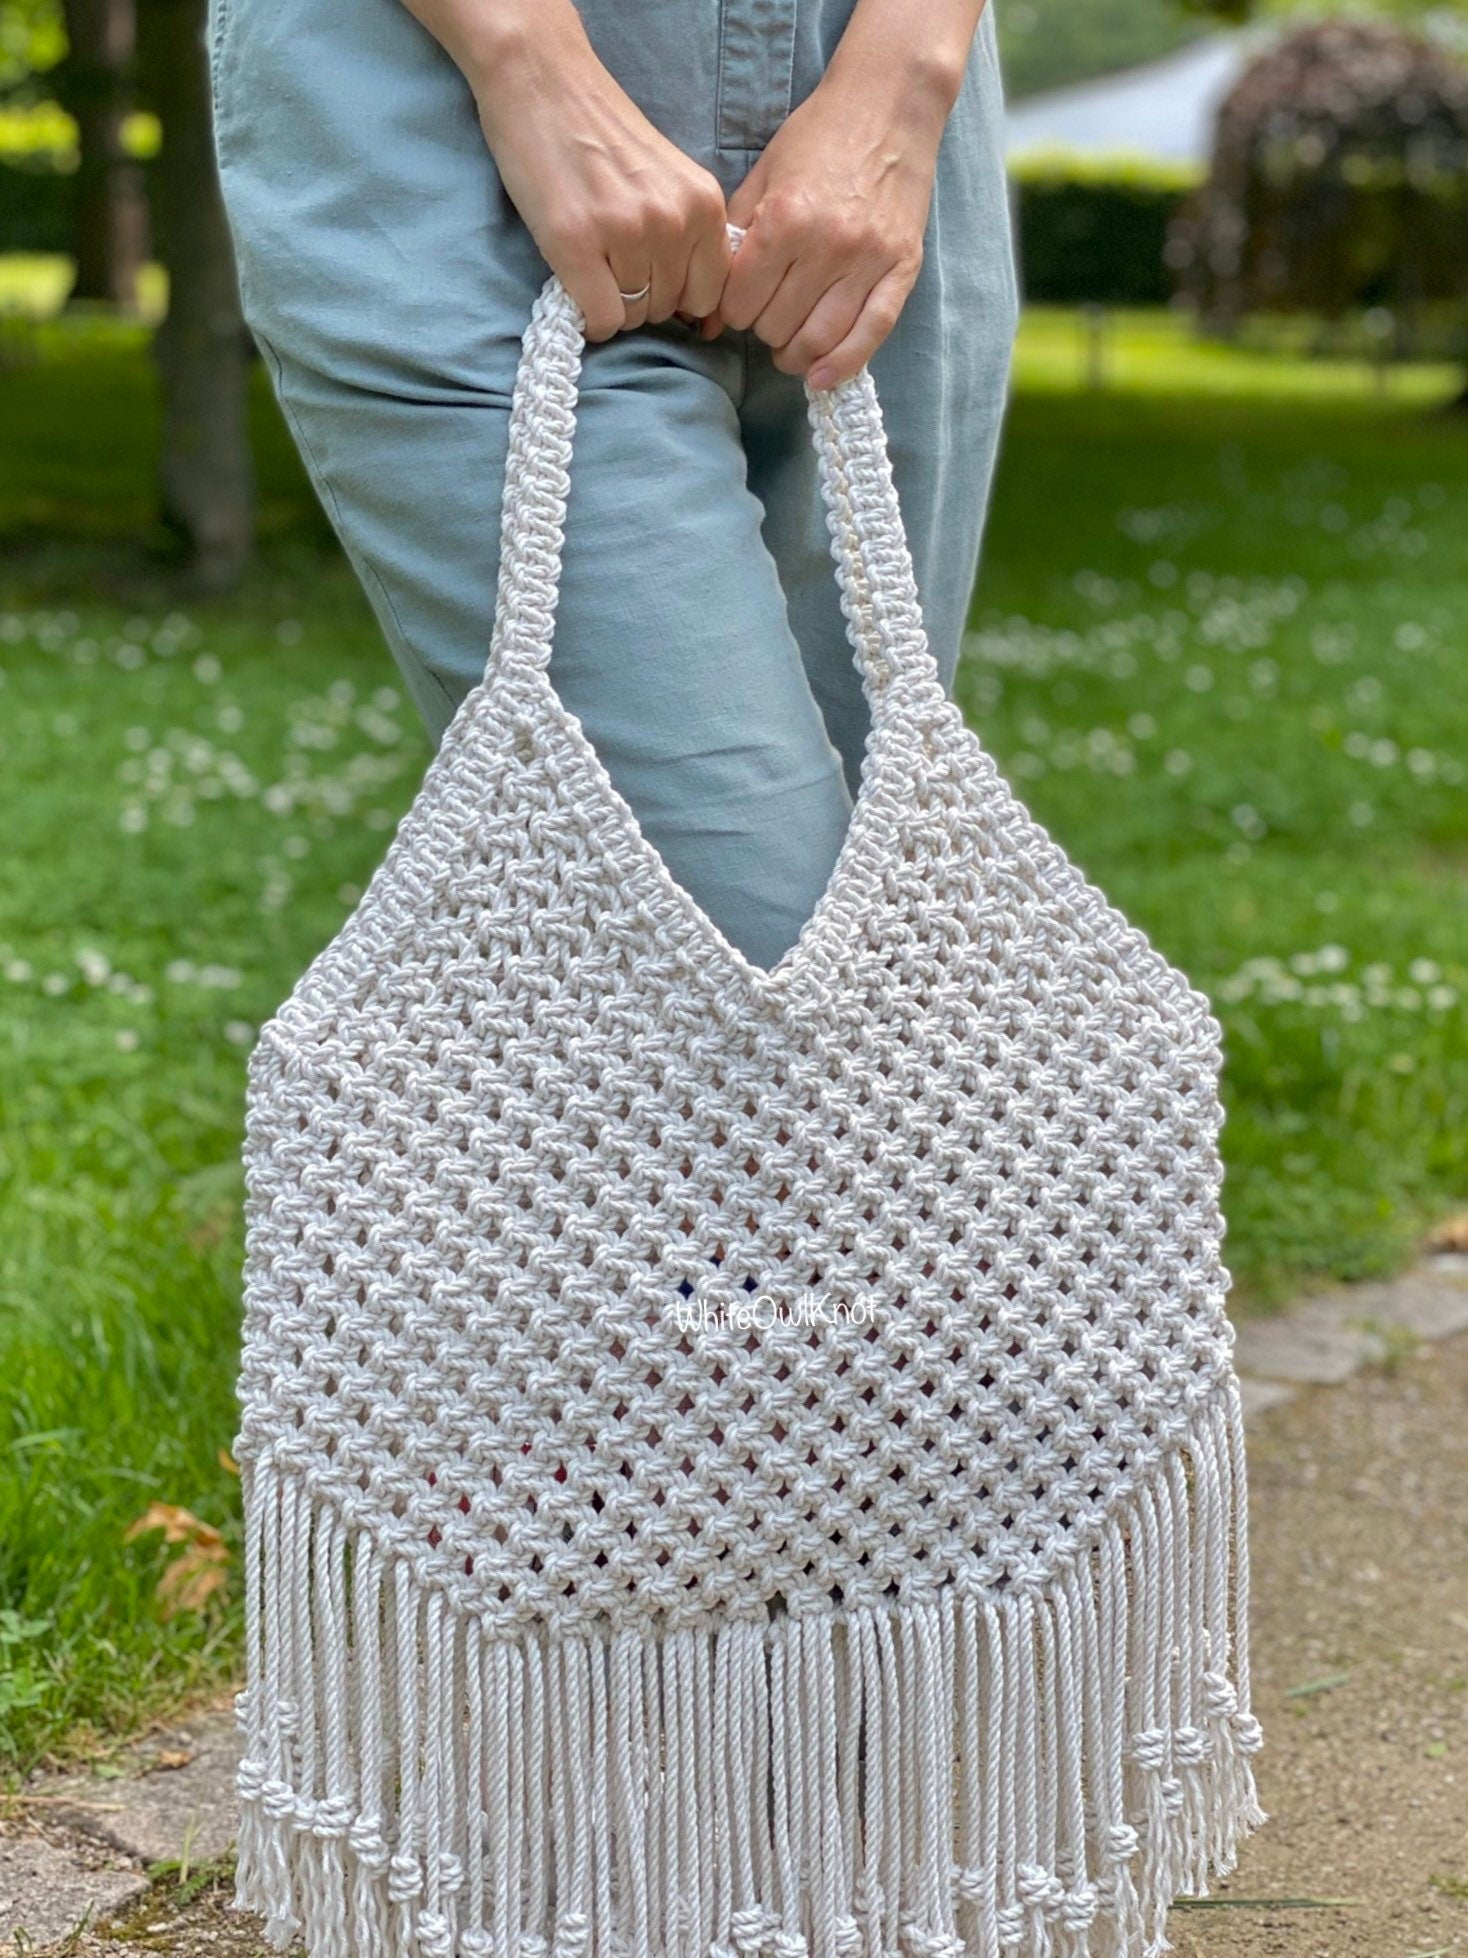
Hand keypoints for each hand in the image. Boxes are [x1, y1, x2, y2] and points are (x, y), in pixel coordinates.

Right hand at [448, 4, 732, 340]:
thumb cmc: (605, 135)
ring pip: (632, 318)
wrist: (543, 83)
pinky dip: (588, 315)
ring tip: (592, 256)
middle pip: (667, 310)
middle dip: (641, 298)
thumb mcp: (672, 180)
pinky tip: (576, 279)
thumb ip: (691, 234)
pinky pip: (600, 319)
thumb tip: (695, 314)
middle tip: (612, 257)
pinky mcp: (576, 243)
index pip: (708, 295)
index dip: (677, 295)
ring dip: (611, 302)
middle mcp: (673, 221)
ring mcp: (625, 232)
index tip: (652, 277)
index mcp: (704, 205)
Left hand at [698, 49, 959, 387]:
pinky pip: (871, 335)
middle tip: (767, 313)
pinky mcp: (901, 269)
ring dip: (795, 353)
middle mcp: (826, 245)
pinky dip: (842, 365)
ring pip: (817, 341)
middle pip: (776, 326)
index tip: (739, 302)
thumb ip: (734, 240)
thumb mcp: (763, 177)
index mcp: (784, 220)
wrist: (888, 104)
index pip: (740, 304)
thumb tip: (707, 312)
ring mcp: (867, 261)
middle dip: (763, 327)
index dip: (732, 310)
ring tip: (789, 344)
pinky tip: (822, 377)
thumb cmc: (818, 137)